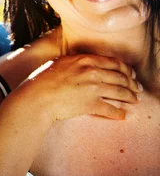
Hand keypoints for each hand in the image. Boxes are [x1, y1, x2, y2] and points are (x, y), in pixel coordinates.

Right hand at [17, 54, 141, 124]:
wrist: (37, 97)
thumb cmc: (42, 80)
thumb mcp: (59, 63)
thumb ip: (76, 63)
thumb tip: (84, 65)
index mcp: (84, 60)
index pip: (114, 63)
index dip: (126, 69)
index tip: (131, 74)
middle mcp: (92, 72)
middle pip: (120, 77)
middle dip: (132, 84)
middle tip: (137, 88)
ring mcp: (93, 89)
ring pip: (120, 92)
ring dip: (130, 97)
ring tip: (135, 100)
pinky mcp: (91, 105)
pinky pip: (111, 109)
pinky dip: (119, 113)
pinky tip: (123, 115)